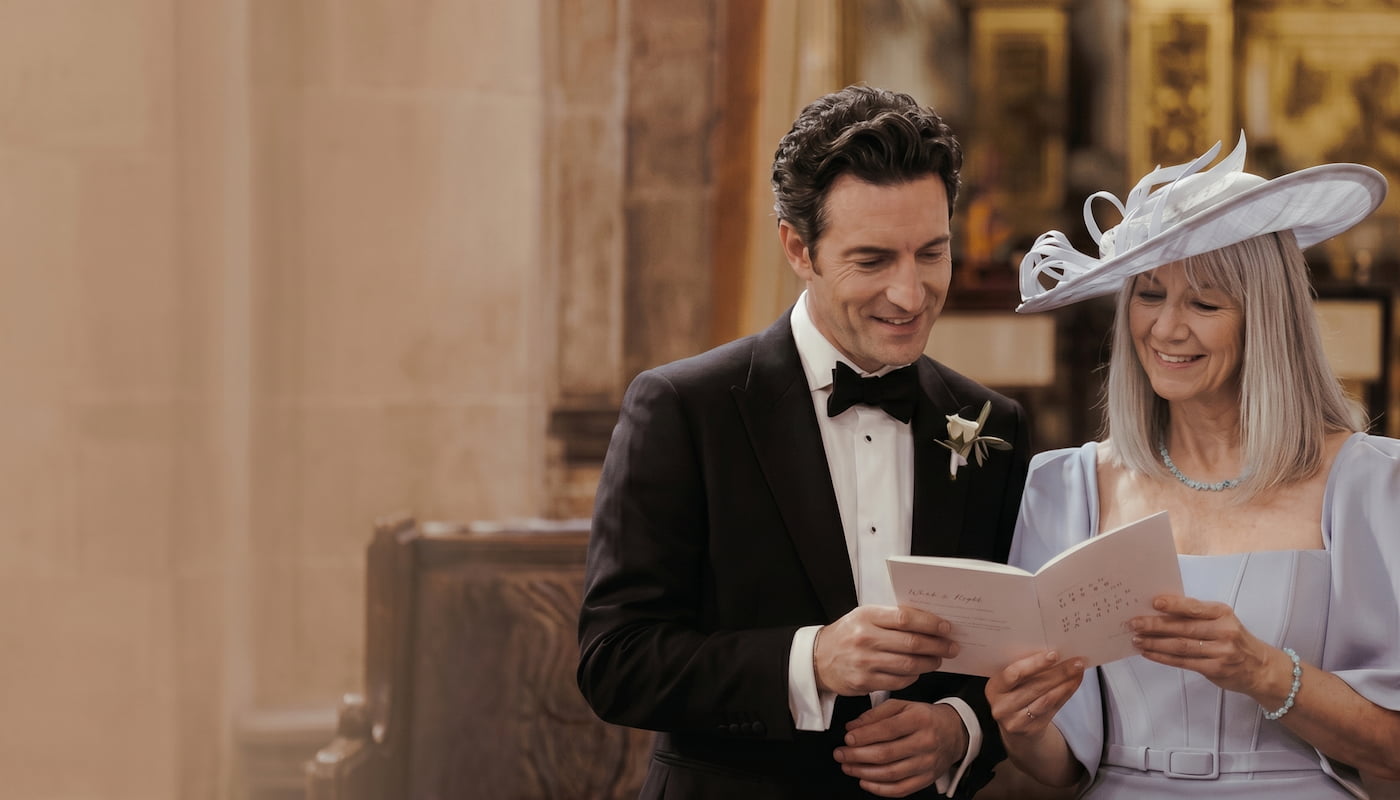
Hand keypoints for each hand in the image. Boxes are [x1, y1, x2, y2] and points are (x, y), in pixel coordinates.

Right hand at [814, 606, 958, 695]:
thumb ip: (892, 617)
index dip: (931, 623)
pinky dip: (914, 677)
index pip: (906, 618)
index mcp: (867, 616)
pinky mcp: (864, 682)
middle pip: (912, 643)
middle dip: (937, 646)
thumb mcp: (864, 616)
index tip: (946, 628)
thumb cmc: (848, 634)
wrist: (818, 659)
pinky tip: (918, 671)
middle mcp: (865, 638)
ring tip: (938, 659)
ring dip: (929, 663)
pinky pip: (899, 681)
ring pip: (909, 665)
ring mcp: (864, 662)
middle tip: (951, 646)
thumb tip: (929, 621)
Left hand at [834, 699, 963, 796]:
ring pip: (891, 773)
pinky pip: (901, 789)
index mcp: (919, 719)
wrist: (955, 732)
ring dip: (864, 772)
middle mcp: (925, 742)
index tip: (847, 738)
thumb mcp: (903, 705)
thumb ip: (876, 714)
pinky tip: (865, 781)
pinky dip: (880, 789)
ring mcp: (927, 763)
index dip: (864, 736)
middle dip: (857, 756)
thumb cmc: (925, 717)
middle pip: (886, 754)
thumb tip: (852, 727)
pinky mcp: (927, 779)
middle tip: (840, 754)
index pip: (887, 730)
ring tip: (848, 767)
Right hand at [986, 650, 1084, 738]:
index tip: (1054, 654)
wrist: (1015, 725)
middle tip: (1076, 661)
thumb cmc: (1014, 694)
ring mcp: (1016, 720)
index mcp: (994, 688)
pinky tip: (1074, 683)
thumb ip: (1025, 669)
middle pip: (1034, 686)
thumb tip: (1053, 651)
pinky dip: (1066, 693)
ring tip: (1078, 670)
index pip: (1013, 673)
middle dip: (1058, 672)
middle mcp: (1002, 706)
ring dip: (1065, 683)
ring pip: (1046, 699)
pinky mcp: (1032, 729)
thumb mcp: (1011, 683)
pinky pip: (1053, 709)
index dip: (1034, 664)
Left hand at [1130, 595, 1281, 698]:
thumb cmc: (1235, 640)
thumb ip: (1198, 616)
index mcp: (1223, 614)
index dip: (1174, 605)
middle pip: (1183, 628)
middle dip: (1155, 626)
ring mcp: (1220, 652)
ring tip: (1137, 639)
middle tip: (1134, 623)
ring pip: (1180, 646)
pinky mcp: (1215, 669)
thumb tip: (1161, 611)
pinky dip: (1163, 657)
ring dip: (1155, 643)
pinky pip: (1183, 662)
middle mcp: (1223, 631)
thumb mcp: (1223, 621)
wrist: (1260, 667)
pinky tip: (1149, 653)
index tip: (1154, 602)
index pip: (1194, 608)